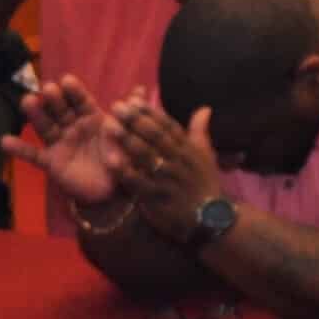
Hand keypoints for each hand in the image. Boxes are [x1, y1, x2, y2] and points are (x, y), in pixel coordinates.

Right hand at [0, 74, 119, 206]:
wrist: (114, 188)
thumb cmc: (122, 157)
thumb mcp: (128, 135)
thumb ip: (131, 114)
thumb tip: (142, 89)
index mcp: (93, 118)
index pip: (82, 102)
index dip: (75, 92)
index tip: (67, 80)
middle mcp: (74, 127)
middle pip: (62, 110)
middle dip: (55, 99)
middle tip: (48, 88)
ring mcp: (61, 143)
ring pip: (46, 127)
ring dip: (36, 114)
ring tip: (28, 101)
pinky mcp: (52, 162)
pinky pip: (34, 155)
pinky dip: (20, 149)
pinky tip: (5, 141)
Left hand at [103, 99, 223, 238]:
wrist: (210, 218)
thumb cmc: (205, 184)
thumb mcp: (207, 156)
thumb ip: (200, 131)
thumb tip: (204, 108)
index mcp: (188, 149)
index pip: (169, 125)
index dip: (150, 112)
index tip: (133, 100)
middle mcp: (178, 160)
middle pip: (155, 136)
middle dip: (135, 120)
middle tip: (117, 106)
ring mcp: (168, 178)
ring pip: (146, 155)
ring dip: (126, 139)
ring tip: (109, 125)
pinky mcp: (158, 197)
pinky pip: (138, 182)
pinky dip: (124, 170)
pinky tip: (109, 160)